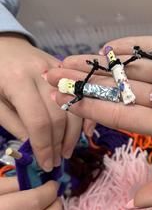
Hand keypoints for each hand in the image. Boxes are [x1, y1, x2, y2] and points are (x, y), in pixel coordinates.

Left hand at [0, 34, 81, 170]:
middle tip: (56, 162)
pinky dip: (86, 114)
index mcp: (18, 81)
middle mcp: (43, 74)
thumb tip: (35, 147)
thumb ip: (14, 123)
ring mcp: (58, 69)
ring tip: (66, 152)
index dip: (44, 146)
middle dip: (59, 143)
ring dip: (73, 134)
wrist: (4, 45)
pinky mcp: (67, 69)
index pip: (38, 121)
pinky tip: (85, 132)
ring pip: (75, 106)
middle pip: (60, 116)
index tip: (45, 164)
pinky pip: (82, 94)